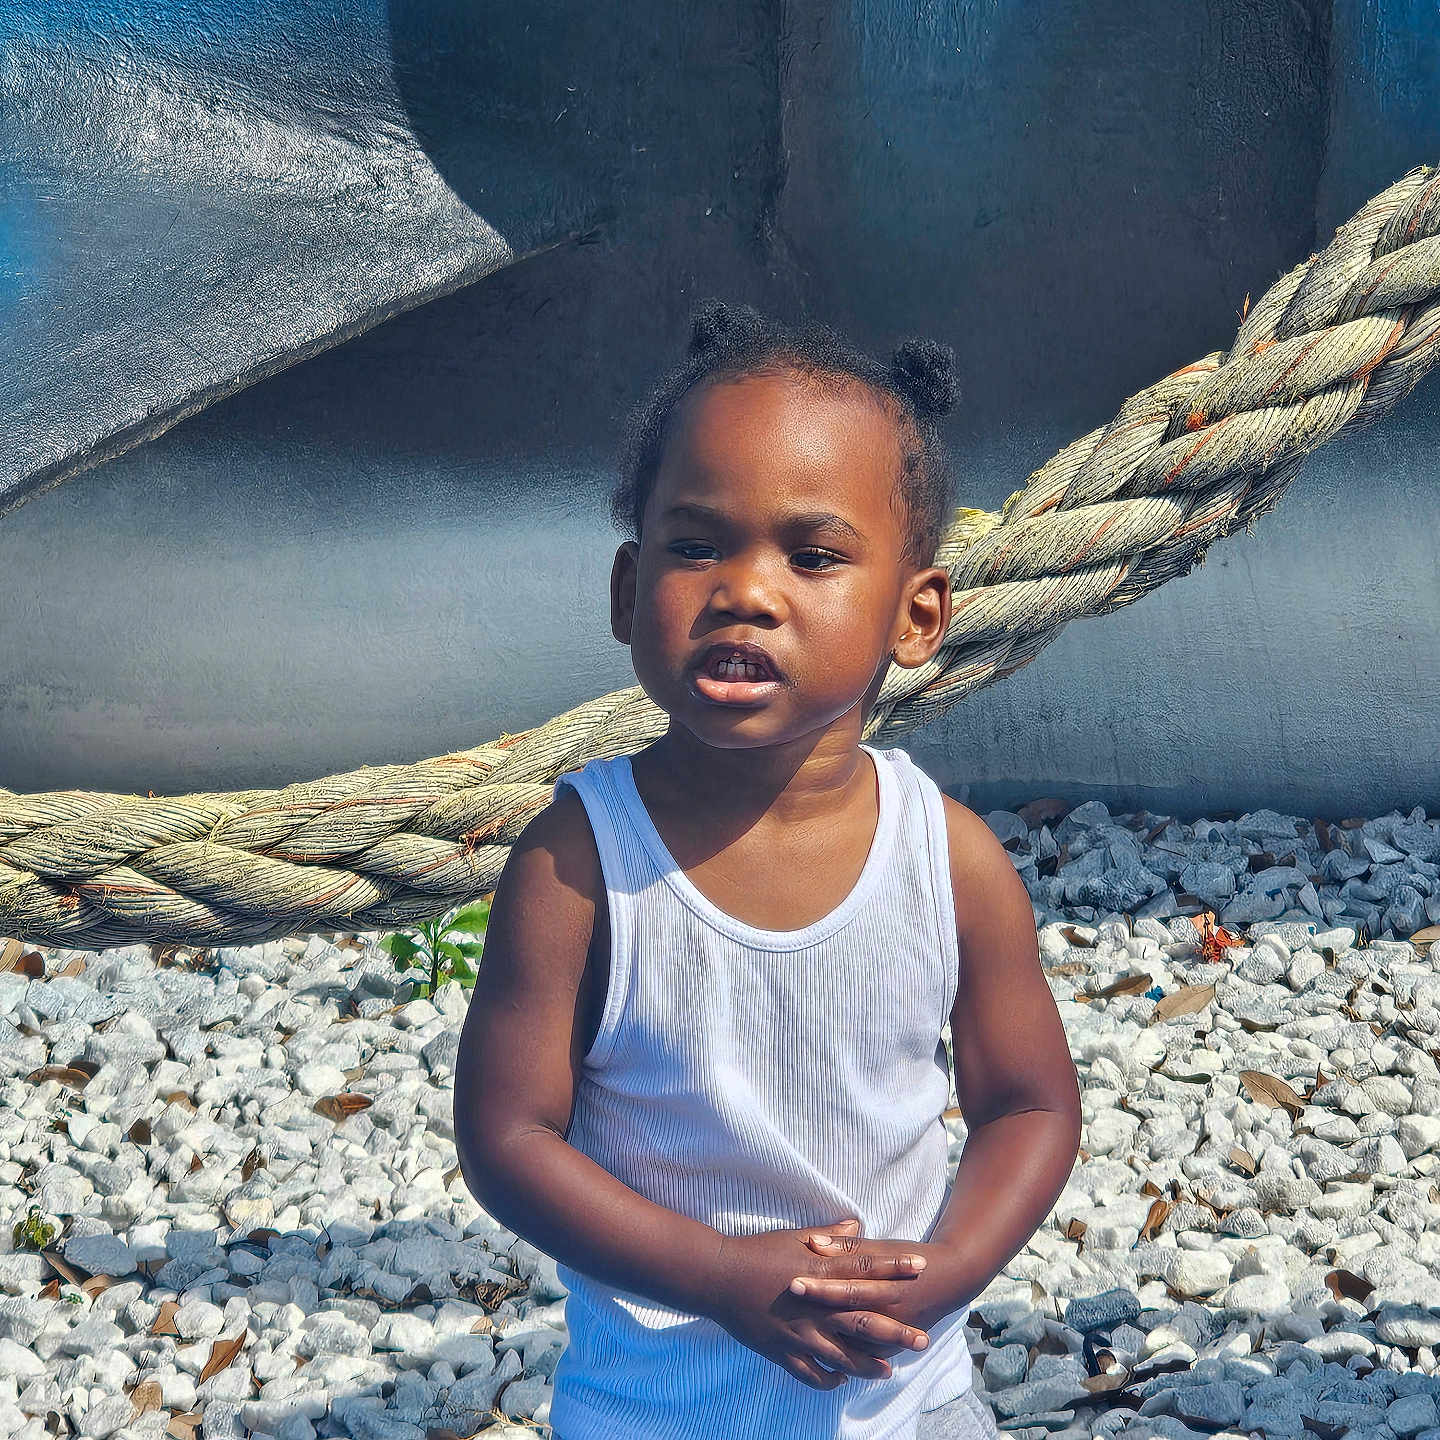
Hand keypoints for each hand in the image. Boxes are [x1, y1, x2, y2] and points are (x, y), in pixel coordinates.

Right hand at [703, 1217, 933, 1389]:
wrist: (717, 1277)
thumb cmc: (756, 1251)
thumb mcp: (794, 1237)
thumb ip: (829, 1236)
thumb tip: (856, 1225)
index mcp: (820, 1273)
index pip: (866, 1269)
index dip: (895, 1267)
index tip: (922, 1266)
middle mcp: (816, 1306)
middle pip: (864, 1320)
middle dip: (896, 1331)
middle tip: (922, 1340)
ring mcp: (800, 1333)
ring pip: (843, 1355)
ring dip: (868, 1364)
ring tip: (889, 1371)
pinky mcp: (782, 1351)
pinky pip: (811, 1372)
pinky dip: (827, 1379)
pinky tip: (840, 1380)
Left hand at [791, 1223, 969, 1368]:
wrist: (948, 1280)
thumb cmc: (910, 1258)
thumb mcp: (881, 1248)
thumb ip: (847, 1248)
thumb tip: (814, 1241)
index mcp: (884, 1283)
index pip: (848, 1285)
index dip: (821, 1285)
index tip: (793, 1282)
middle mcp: (888, 1311)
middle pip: (848, 1315)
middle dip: (819, 1313)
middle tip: (790, 1308)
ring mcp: (890, 1333)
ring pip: (856, 1346)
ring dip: (827, 1344)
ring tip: (795, 1343)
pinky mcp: (891, 1347)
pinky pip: (864, 1359)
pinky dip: (843, 1362)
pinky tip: (818, 1362)